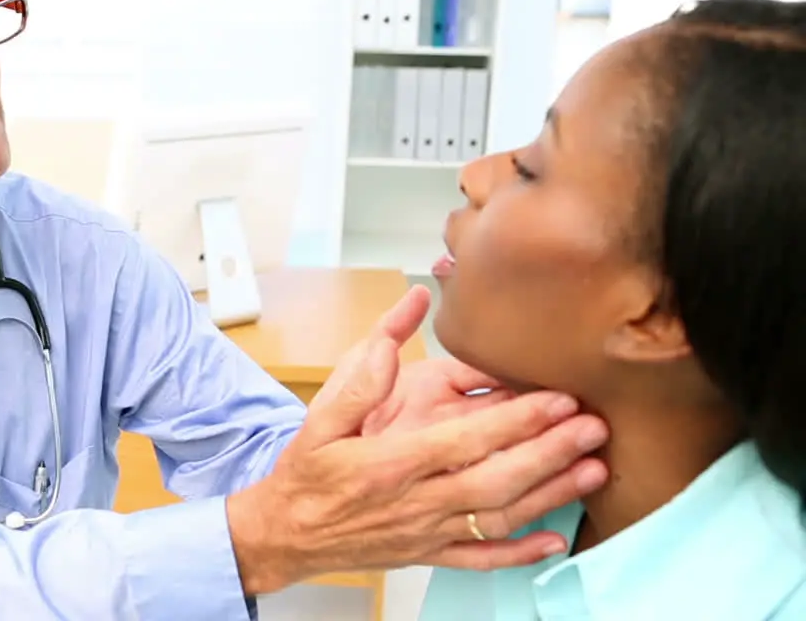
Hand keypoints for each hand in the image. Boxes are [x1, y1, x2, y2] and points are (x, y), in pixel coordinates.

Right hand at [225, 286, 608, 594]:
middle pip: (496, 479)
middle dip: (551, 453)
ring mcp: (425, 533)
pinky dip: (521, 553)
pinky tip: (555, 540)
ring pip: (498, 517)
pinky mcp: (427, 554)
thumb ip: (364, 373)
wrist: (284, 534)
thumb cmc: (305, 472)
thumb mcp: (321, 416)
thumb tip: (403, 319)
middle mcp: (414, 503)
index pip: (465, 440)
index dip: (517, 421)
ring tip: (592, 470)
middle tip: (593, 428)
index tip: (557, 399)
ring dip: (550, 495)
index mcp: (389, 464)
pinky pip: (481, 558)